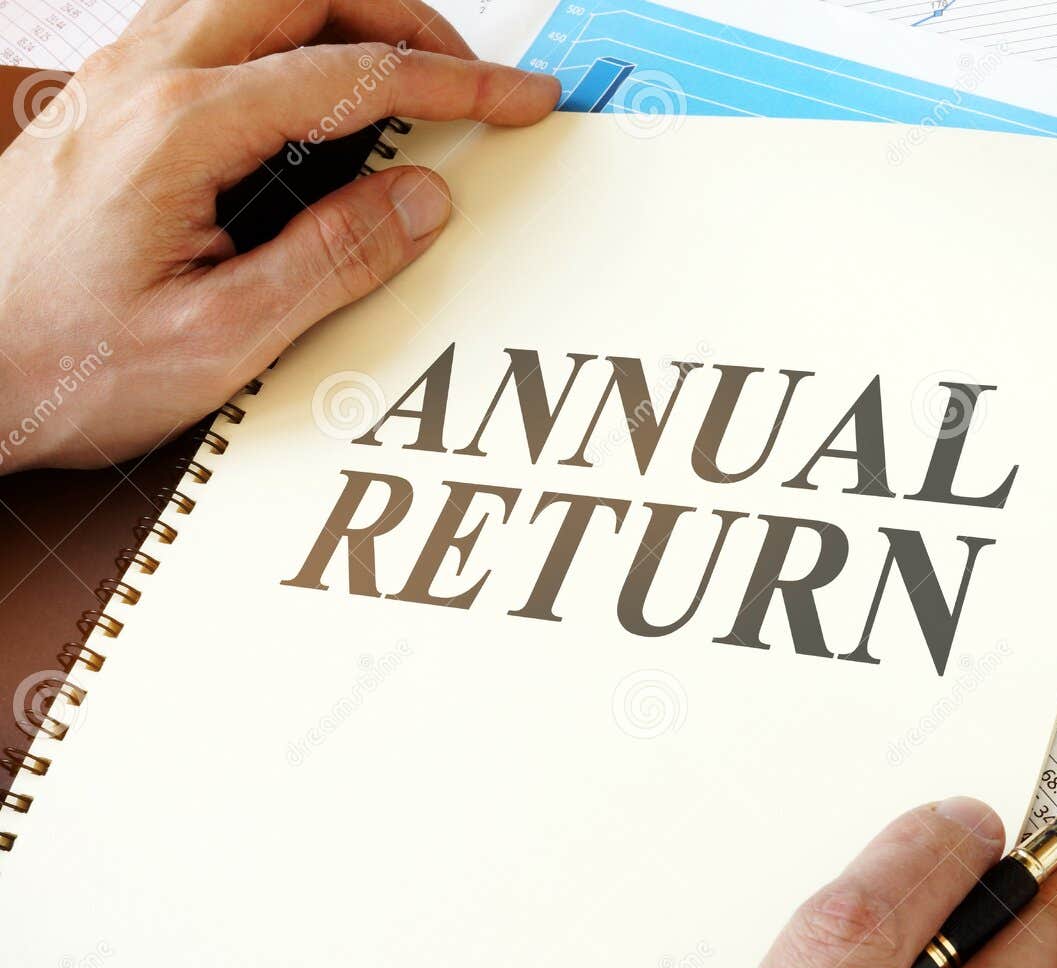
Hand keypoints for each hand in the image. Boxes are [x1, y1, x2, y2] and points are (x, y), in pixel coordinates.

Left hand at [0, 0, 558, 472]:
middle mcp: (142, 79)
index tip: (516, 99)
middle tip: (469, 78)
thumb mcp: (219, 338)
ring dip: (345, 18)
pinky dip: (290, 39)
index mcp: (178, 128)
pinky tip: (314, 96)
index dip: (454, 82)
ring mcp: (117, 82)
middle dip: (404, 18)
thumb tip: (420, 199)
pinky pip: (213, 27)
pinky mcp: (107, 103)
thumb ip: (331, 260)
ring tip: (407, 77)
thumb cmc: (61, 365)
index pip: (351, 72)